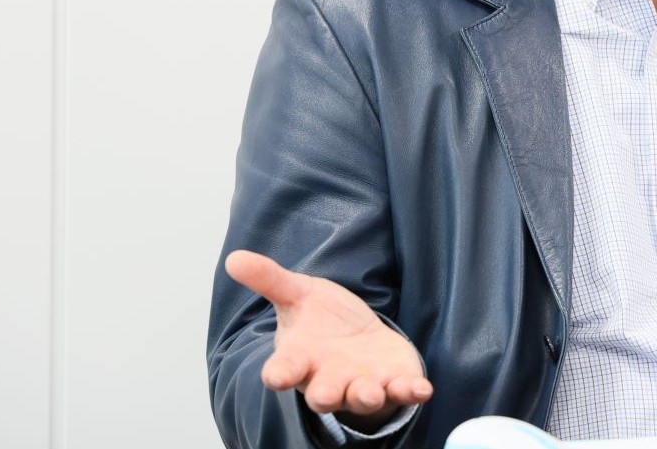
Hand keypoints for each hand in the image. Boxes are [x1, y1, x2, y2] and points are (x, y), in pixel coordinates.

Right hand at [224, 250, 432, 429]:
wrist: (357, 338)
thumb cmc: (321, 320)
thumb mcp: (298, 294)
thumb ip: (270, 279)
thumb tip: (234, 257)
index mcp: (300, 358)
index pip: (284, 369)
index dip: (279, 373)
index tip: (275, 376)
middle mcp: (328, 379)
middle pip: (322, 395)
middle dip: (324, 395)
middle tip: (325, 395)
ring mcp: (361, 385)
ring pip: (361, 398)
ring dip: (366, 396)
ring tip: (372, 391)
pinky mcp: (393, 383)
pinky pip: (402, 392)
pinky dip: (411, 391)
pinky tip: (422, 389)